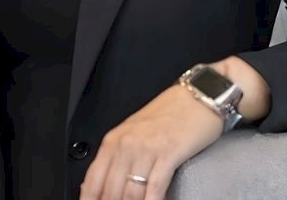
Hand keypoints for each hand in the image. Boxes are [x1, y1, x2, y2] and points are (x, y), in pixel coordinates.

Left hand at [79, 81, 222, 199]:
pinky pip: (155, 187)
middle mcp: (126, 144)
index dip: (91, 199)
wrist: (196, 97)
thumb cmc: (167, 116)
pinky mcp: (169, 153)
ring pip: (131, 193)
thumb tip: (103, 187)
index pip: (93, 180)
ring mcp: (147, 149)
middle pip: (111, 190)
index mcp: (113, 140)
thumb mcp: (134, 134)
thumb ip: (118, 157)